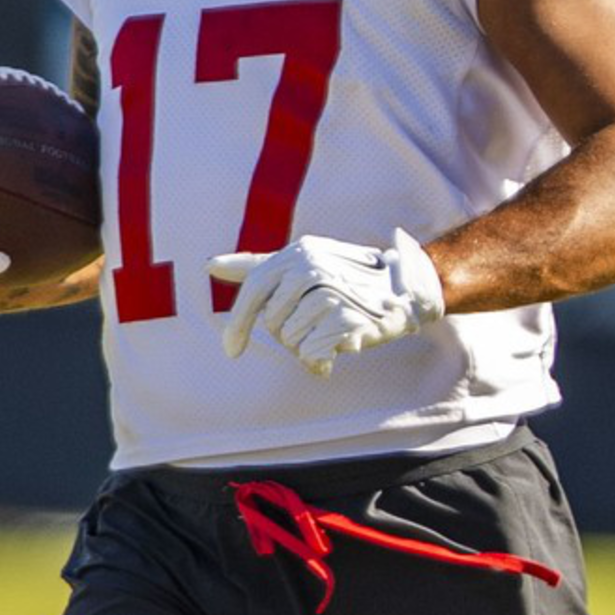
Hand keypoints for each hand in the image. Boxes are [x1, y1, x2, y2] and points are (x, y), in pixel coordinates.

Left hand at [208, 230, 444, 374]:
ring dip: (307, 347)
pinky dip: (321, 360)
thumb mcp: (303, 261)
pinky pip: (313, 354)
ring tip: (330, 333)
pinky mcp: (348, 321)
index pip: (254, 291)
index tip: (232, 349)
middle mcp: (312, 269)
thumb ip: (256, 265)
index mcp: (298, 253)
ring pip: (292, 341)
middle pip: (272, 323)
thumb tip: (210, 265)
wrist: (404, 289)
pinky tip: (337, 349)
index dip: (238, 324)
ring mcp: (331, 294)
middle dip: (288, 334)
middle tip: (315, 326)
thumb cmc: (347, 276)